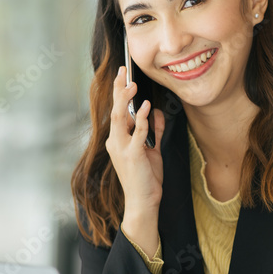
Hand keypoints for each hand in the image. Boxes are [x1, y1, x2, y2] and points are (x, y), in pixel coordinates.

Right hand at [105, 67, 165, 215]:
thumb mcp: (152, 150)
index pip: (116, 111)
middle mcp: (115, 142)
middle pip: (115, 110)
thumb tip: (157, 113)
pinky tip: (146, 107)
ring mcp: (122, 149)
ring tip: (132, 84)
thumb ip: (154, 131)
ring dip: (126, 100)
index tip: (123, 76)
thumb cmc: (146, 178)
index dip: (119, 92)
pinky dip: (141, 118)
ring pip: (120, 118)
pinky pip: (136, 132)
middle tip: (123, 71)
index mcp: (117, 140)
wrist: (143, 202)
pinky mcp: (132, 155)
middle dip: (118, 89)